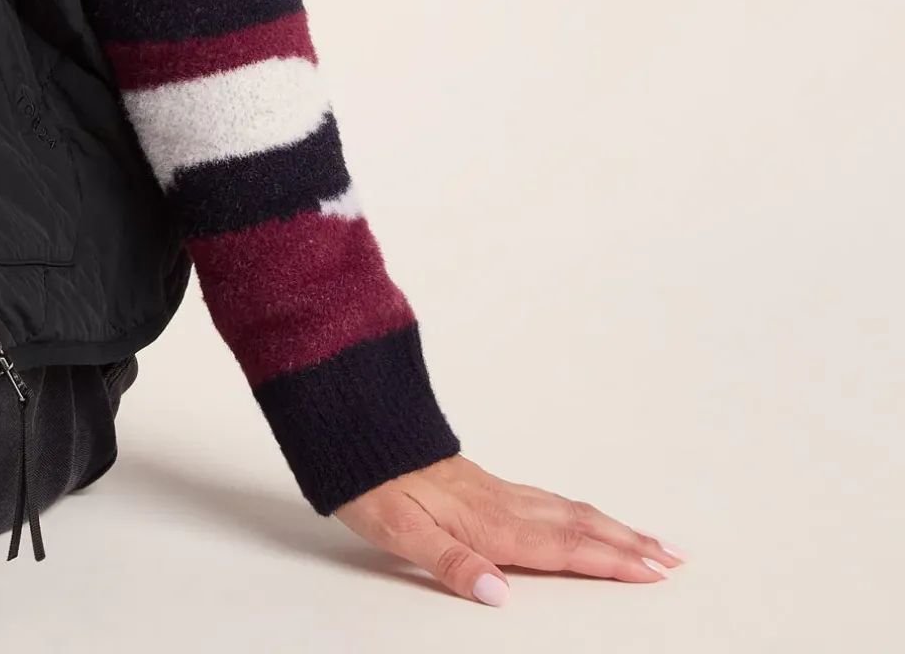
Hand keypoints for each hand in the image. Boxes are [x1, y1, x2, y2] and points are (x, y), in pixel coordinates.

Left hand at [335, 454, 684, 604]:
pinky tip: (579, 515)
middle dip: (628, 543)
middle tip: (675, 557)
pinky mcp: (479, 482)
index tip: (656, 572)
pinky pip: (544, 498)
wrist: (349, 428)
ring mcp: (491, 489)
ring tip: (646, 537)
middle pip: (577, 525)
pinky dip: (577, 511)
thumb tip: (499, 594)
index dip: (611, 561)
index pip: (563, 547)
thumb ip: (451, 563)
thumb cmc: (369, 483)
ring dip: (609, 525)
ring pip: (565, 509)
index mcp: (489, 522)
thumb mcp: (399, 530)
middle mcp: (499, 504)